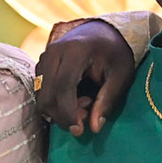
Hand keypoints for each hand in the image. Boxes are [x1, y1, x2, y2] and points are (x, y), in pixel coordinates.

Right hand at [35, 20, 135, 136]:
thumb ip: (107, 100)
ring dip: (59, 110)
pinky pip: (41, 92)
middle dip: (62, 115)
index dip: (68, 111)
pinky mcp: (40, 65)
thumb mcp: (121, 75)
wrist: (102, 32)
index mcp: (76, 50)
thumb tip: (94, 128)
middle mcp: (54, 51)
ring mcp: (44, 57)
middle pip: (47, 94)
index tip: (79, 130)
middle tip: (86, 117)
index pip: (63, 85)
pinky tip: (75, 98)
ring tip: (85, 103)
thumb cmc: (115, 53)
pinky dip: (55, 102)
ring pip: (41, 96)